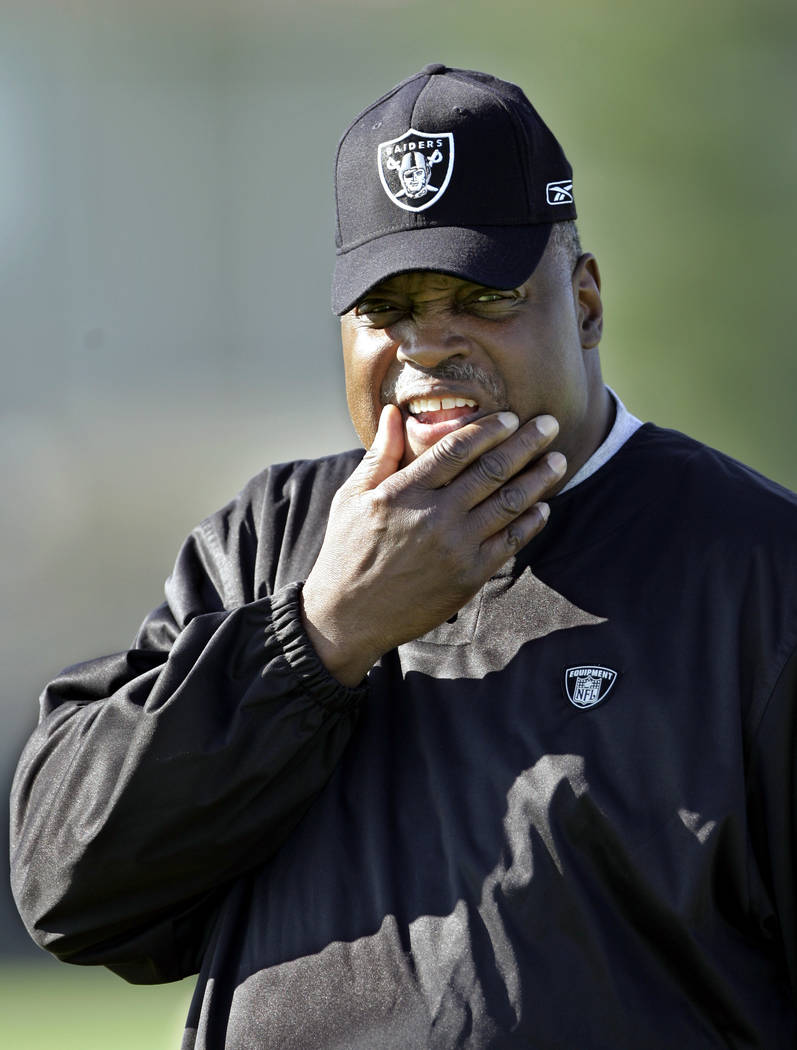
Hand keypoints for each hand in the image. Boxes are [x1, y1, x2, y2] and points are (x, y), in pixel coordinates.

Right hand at [301, 404, 565, 685]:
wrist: (349, 616)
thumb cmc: (347, 551)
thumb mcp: (352, 497)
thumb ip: (380, 454)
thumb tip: (394, 413)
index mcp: (404, 491)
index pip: (457, 449)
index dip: (488, 429)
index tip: (510, 417)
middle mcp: (434, 516)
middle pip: (491, 470)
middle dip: (525, 444)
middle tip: (550, 425)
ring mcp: (455, 547)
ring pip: (508, 503)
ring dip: (538, 479)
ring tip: (558, 461)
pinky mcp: (469, 576)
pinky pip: (509, 542)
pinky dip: (530, 522)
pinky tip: (542, 506)